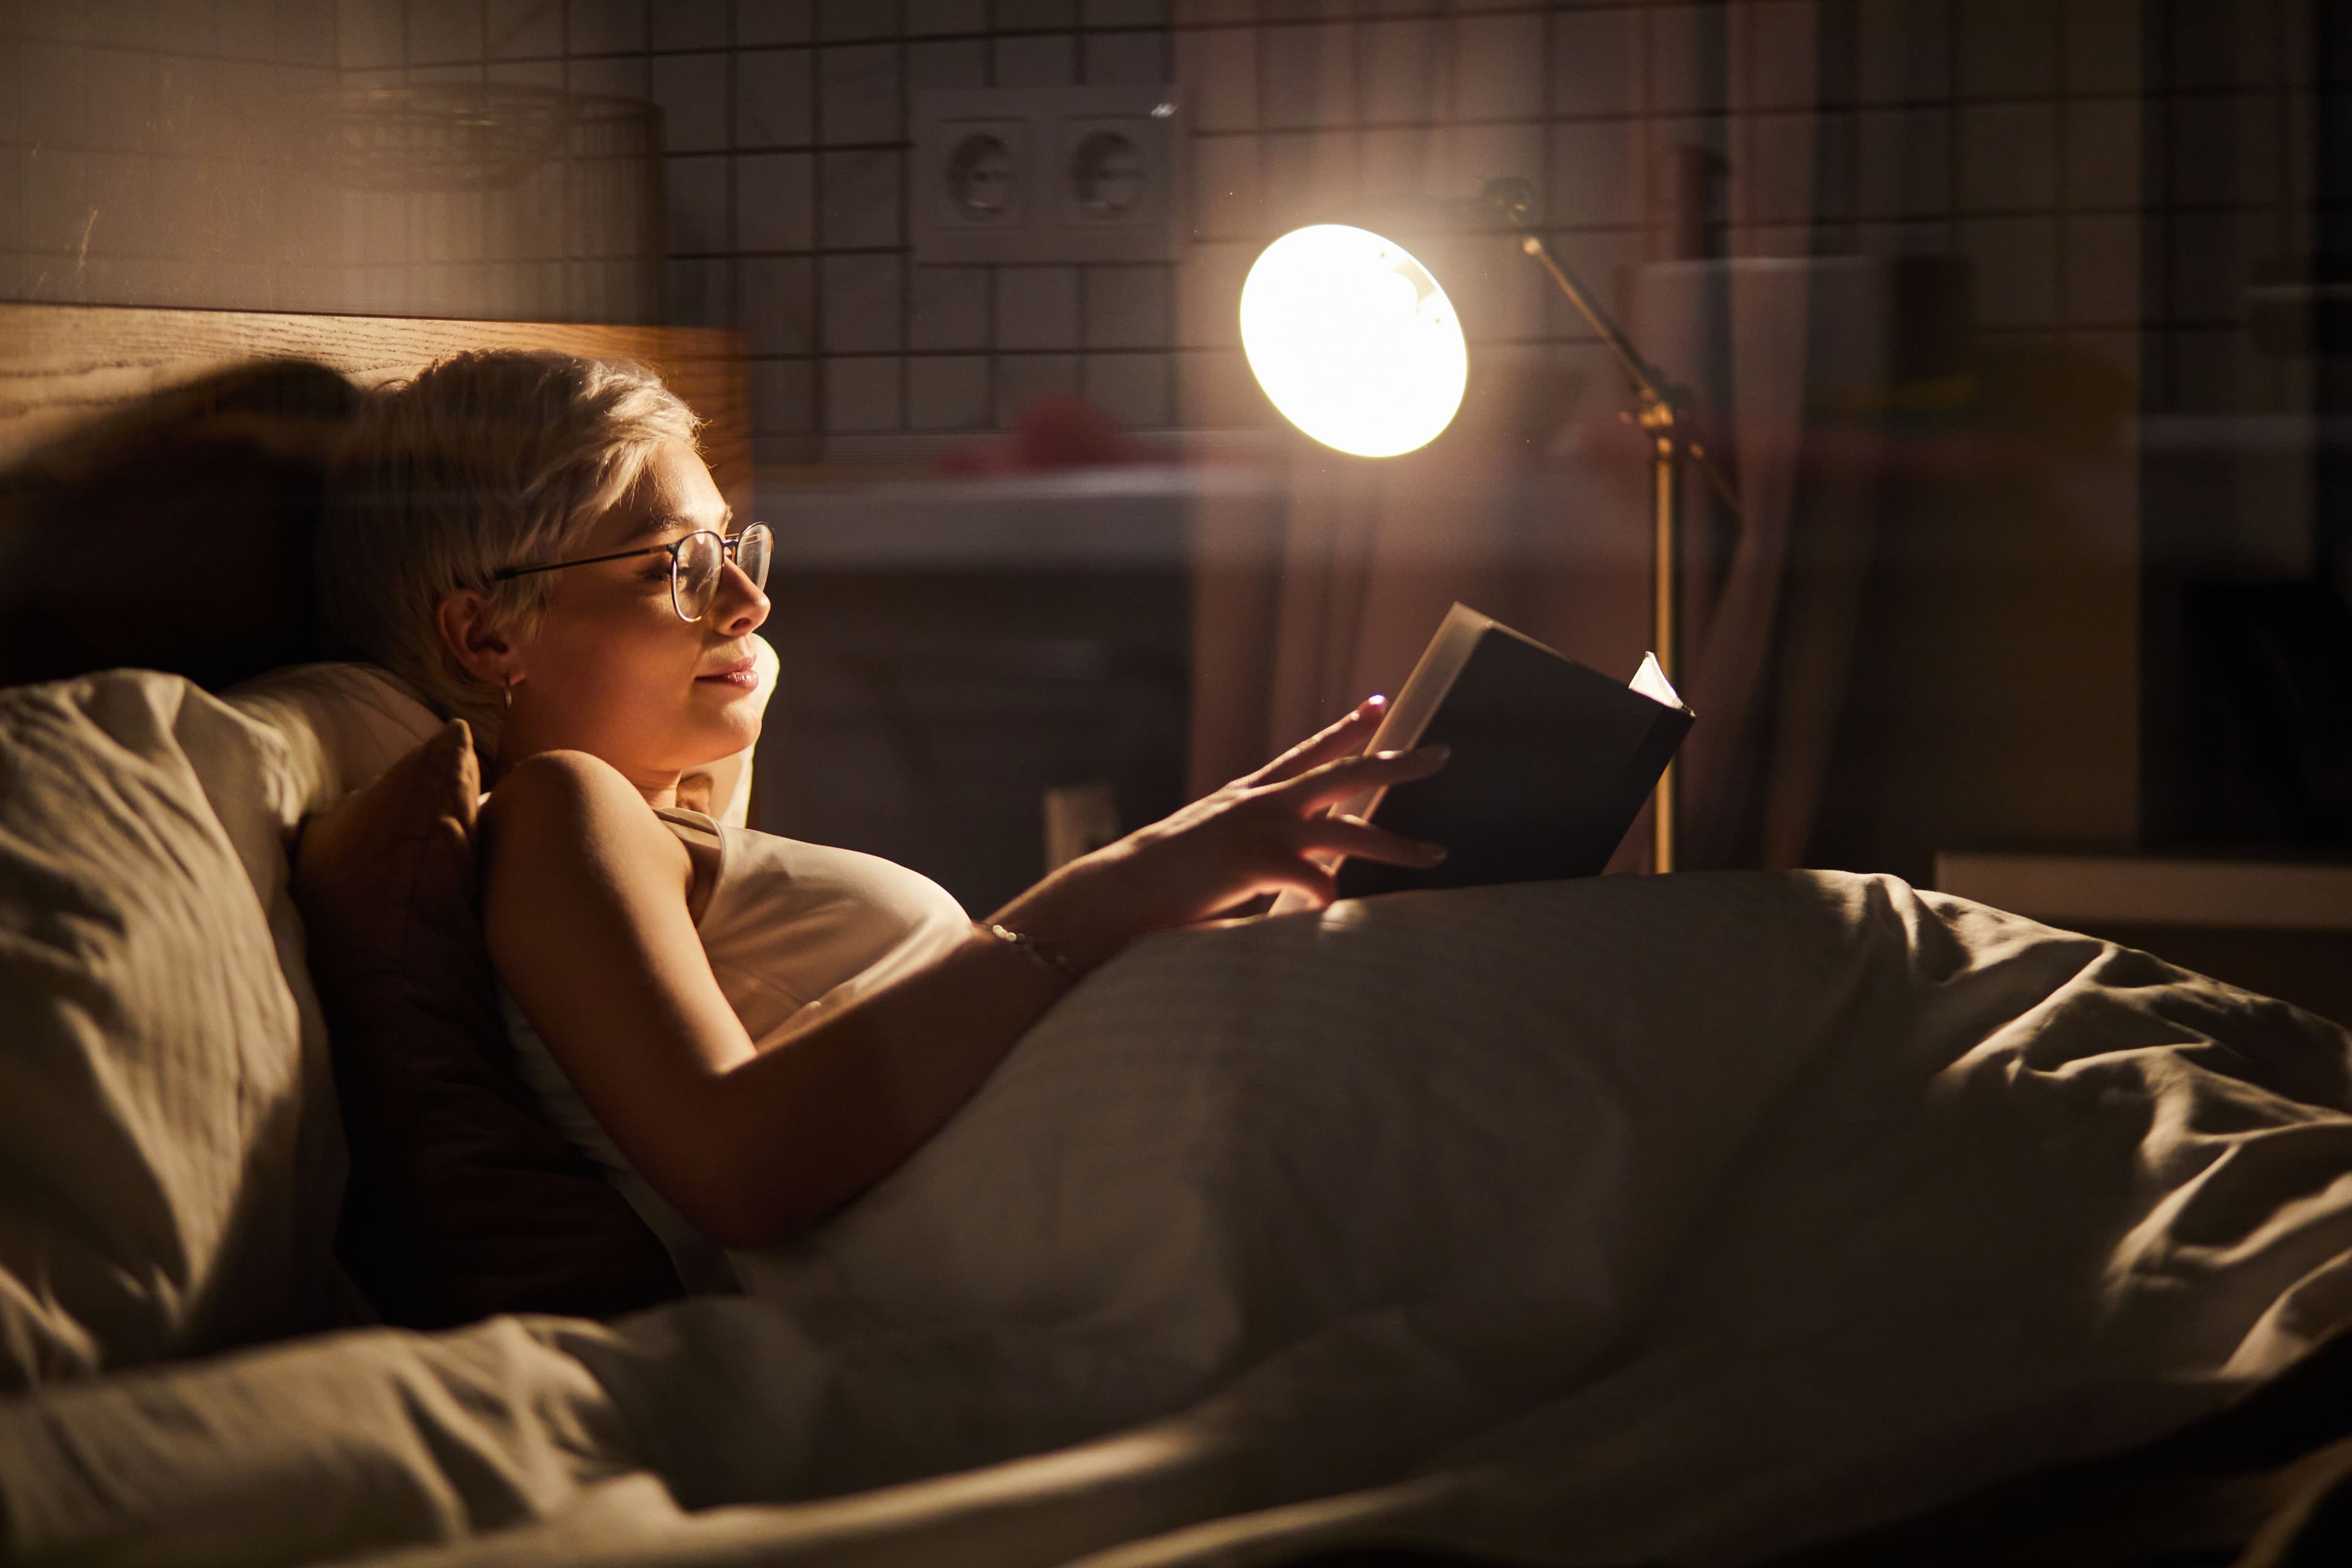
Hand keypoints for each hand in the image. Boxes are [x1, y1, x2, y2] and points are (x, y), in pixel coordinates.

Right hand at [991, 696, 1447, 971]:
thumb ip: (1252, 851)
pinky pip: (1315, 879)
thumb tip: (1291, 868)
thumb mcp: (1211, 851)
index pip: (1307, 752)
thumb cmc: (1159, 885)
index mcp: (1247, 796)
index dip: (1346, 729)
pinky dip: (1332, 896)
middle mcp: (1258, 803)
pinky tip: (1336, 912)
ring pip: (1345, 827)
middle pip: (1342, 774)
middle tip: (1440, 754)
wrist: (1113, 894)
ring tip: (1435, 853)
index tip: (1381, 705)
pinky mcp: (1253, 863)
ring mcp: (1257, 829)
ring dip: (1395, 842)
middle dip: (1394, 762)